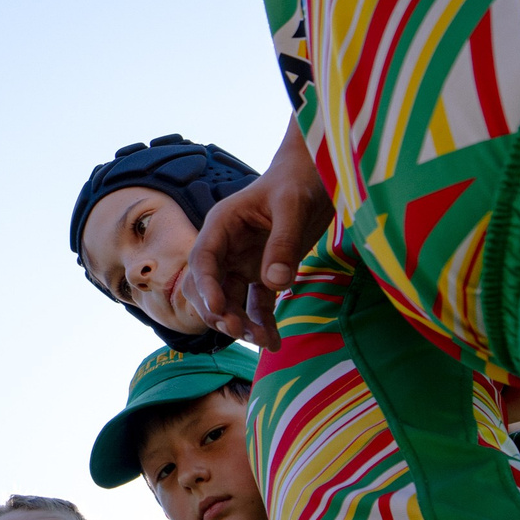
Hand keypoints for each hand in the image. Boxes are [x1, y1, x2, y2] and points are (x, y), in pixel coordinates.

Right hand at [178, 121, 327, 345]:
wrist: (315, 177)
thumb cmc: (298, 182)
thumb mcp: (292, 206)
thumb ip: (283, 242)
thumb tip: (274, 282)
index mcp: (221, 225)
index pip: (203, 260)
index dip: (206, 286)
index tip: (219, 309)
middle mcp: (226, 248)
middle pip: (210, 287)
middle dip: (220, 312)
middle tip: (240, 331)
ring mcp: (242, 264)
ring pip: (231, 301)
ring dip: (242, 323)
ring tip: (263, 341)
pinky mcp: (262, 275)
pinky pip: (257, 305)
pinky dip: (263, 323)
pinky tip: (274, 342)